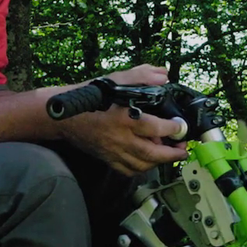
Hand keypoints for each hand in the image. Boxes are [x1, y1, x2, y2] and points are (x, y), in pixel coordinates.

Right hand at [59, 64, 187, 173]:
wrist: (63, 116)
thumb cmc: (89, 97)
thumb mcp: (116, 79)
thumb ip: (141, 76)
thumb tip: (162, 75)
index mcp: (123, 117)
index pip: (155, 127)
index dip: (173, 128)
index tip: (181, 126)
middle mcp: (119, 138)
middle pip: (151, 153)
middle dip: (171, 154)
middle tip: (183, 149)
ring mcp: (112, 151)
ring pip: (141, 165)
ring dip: (158, 162)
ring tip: (170, 154)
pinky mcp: (107, 159)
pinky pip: (128, 170)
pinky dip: (142, 168)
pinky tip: (148, 160)